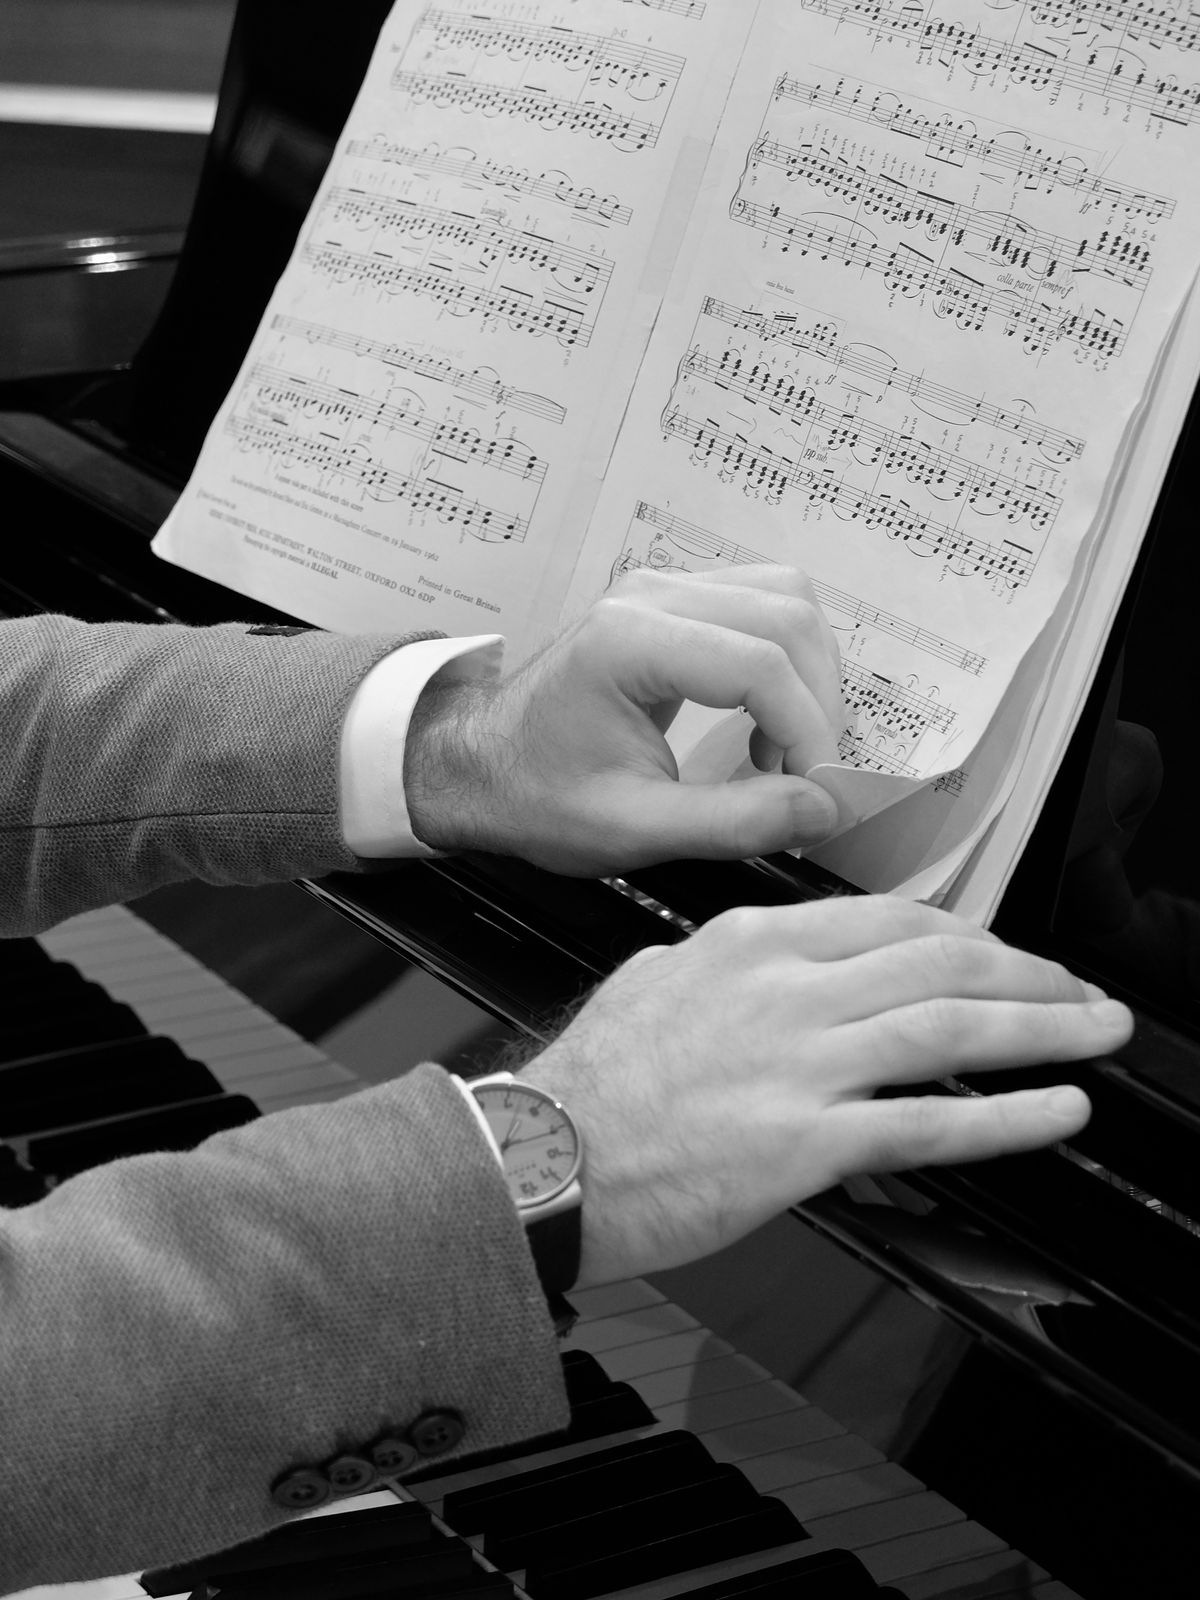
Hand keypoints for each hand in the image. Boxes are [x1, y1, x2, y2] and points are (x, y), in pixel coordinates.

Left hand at [404, 565, 843, 874]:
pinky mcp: (673, 600)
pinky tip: (766, 721)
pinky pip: (763, 604)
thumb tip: (824, 808)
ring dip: (810, 676)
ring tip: (785, 750)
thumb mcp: (631, 829)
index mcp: (628, 641)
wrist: (479, 766)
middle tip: (808, 778)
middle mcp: (651, 594)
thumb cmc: (537, 795)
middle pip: (787, 616)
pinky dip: (788, 661)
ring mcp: (662, 588)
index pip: (759, 663)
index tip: (820, 793)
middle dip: (817, 703)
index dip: (807, 731)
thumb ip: (733, 822)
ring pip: (787, 599)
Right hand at [517, 896, 1132, 1285]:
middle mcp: (786, 987)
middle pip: (940, 960)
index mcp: (750, 942)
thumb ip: (718, 964)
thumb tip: (762, 966)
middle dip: (1029, 972)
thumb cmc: (589, 1082)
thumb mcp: (652, 981)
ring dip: (1043, 1026)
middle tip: (1079, 991)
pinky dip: (1008, 1114)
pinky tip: (1056, 1109)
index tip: (1001, 953)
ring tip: (1097, 1033)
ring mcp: (800, 1061)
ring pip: (951, 1024)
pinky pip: (930, 1119)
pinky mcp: (805, 1142)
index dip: (966, 935)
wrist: (543, 1157)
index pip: (887, 919)